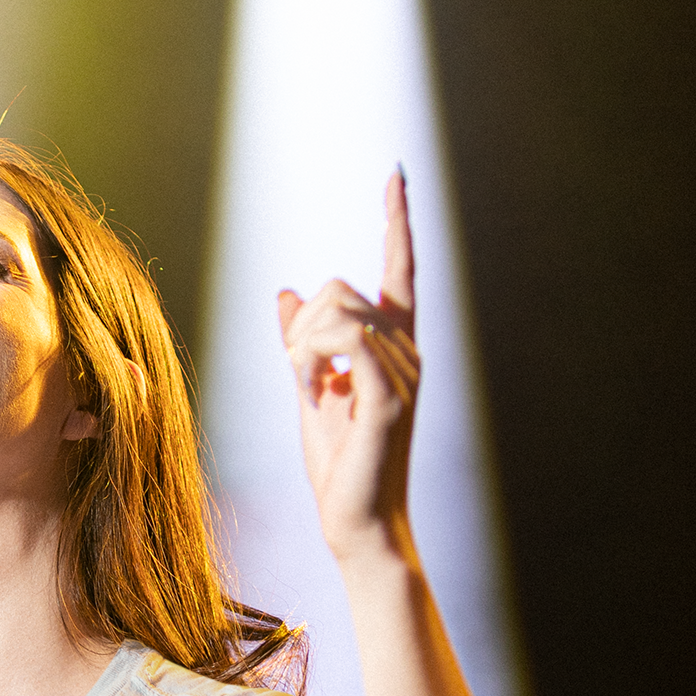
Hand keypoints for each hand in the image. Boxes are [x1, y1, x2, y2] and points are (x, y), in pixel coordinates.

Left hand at [276, 168, 422, 565]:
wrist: (357, 521)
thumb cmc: (339, 462)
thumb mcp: (310, 389)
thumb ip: (302, 342)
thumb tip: (287, 293)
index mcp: (392, 346)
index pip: (399, 269)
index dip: (397, 220)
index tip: (397, 174)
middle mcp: (407, 351)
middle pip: (342, 287)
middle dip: (303, 326)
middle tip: (302, 379)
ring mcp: (404, 372)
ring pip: (338, 311)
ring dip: (303, 350)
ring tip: (311, 393)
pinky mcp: (391, 397)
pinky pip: (347, 342)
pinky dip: (314, 362)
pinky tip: (316, 394)